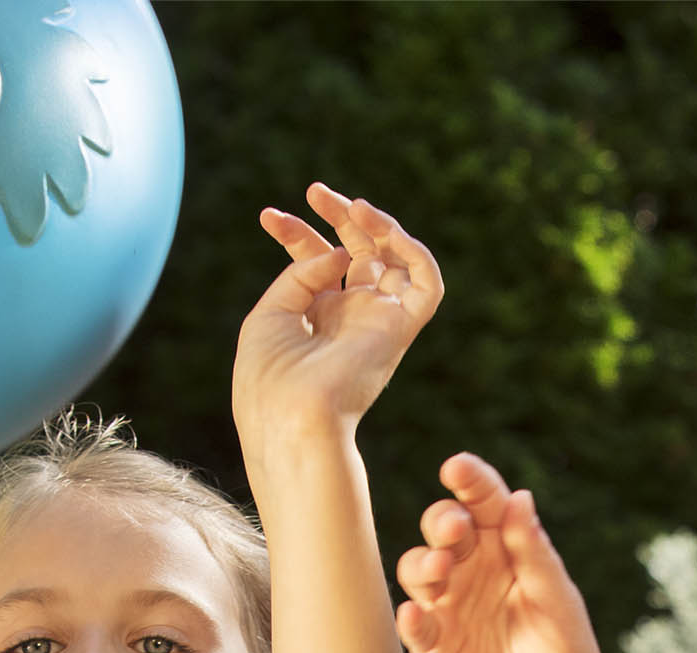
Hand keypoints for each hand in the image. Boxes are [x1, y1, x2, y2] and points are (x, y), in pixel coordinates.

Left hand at [232, 183, 442, 431]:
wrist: (287, 417)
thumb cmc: (269, 377)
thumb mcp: (271, 314)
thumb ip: (302, 274)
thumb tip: (337, 252)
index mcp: (320, 319)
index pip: (321, 263)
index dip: (298, 233)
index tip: (269, 217)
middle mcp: (353, 318)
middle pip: (360, 253)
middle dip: (339, 217)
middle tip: (315, 191)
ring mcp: (378, 322)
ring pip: (397, 261)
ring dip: (379, 225)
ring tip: (353, 205)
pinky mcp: (401, 330)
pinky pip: (428, 286)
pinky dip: (415, 252)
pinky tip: (386, 231)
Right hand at [394, 453, 607, 652]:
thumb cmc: (565, 652)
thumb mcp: (559, 601)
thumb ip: (535, 554)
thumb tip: (518, 497)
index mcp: (506, 549)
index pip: (483, 503)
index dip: (470, 481)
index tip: (457, 467)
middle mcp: (471, 570)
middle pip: (442, 528)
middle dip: (442, 520)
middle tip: (455, 529)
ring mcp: (448, 606)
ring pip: (417, 568)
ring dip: (422, 562)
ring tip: (439, 567)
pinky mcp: (432, 647)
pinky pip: (413, 626)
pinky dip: (410, 617)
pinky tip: (416, 614)